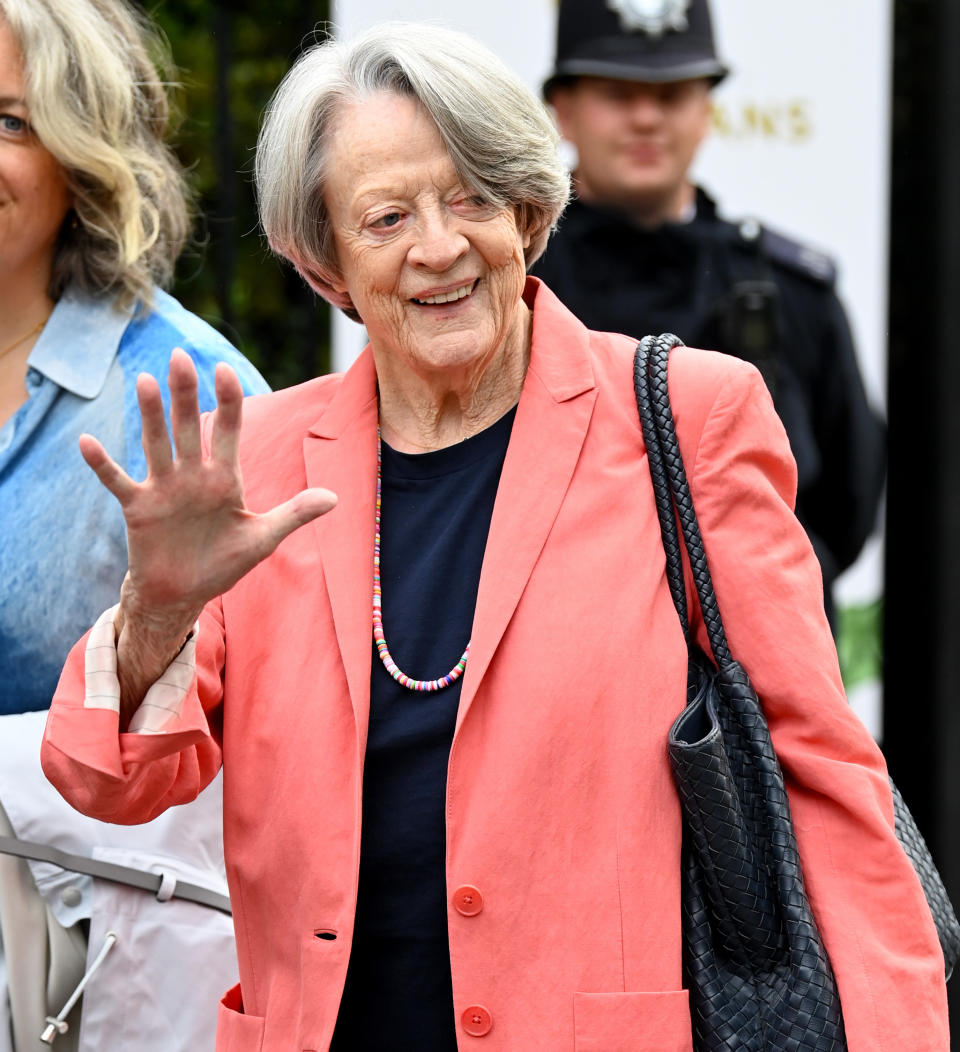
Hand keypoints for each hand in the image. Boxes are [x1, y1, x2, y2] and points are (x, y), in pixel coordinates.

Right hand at [79, 348, 336, 713]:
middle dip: (185, 394)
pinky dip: (102, 464)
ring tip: (146, 380)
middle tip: (180, 355)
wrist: (185, 593)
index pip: (227, 431)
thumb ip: (295, 514)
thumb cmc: (223, 563)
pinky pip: (117, 481)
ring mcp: (164, 488)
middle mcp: (192, 475)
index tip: (224, 370)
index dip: (227, 402)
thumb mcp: (263, 538)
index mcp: (224, 478)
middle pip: (188, 426)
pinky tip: (87, 441)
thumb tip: (334, 498)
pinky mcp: (139, 508)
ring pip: (157, 444)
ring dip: (151, 415)